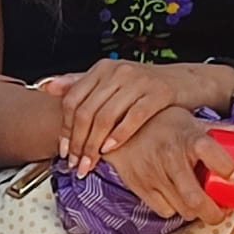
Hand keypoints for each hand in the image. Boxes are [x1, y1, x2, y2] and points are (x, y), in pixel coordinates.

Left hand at [42, 59, 187, 176]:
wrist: (187, 82)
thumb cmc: (144, 87)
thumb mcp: (111, 82)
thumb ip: (80, 84)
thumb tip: (46, 87)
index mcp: (102, 69)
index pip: (72, 101)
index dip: (66, 129)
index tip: (64, 151)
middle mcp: (118, 71)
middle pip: (86, 112)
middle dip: (78, 143)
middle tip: (76, 164)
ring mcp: (139, 80)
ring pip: (106, 117)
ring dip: (94, 145)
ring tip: (90, 164)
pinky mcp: (160, 92)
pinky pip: (133, 117)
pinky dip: (118, 135)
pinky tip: (110, 150)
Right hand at [100, 107, 233, 224]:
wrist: (118, 126)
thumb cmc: (160, 124)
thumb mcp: (192, 122)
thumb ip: (220, 131)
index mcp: (189, 138)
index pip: (215, 158)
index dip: (230, 172)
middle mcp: (171, 158)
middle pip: (196, 199)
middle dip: (213, 213)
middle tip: (219, 212)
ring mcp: (153, 174)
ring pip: (181, 209)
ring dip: (193, 211)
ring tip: (196, 203)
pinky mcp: (138, 185)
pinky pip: (163, 209)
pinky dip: (173, 208)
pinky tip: (175, 198)